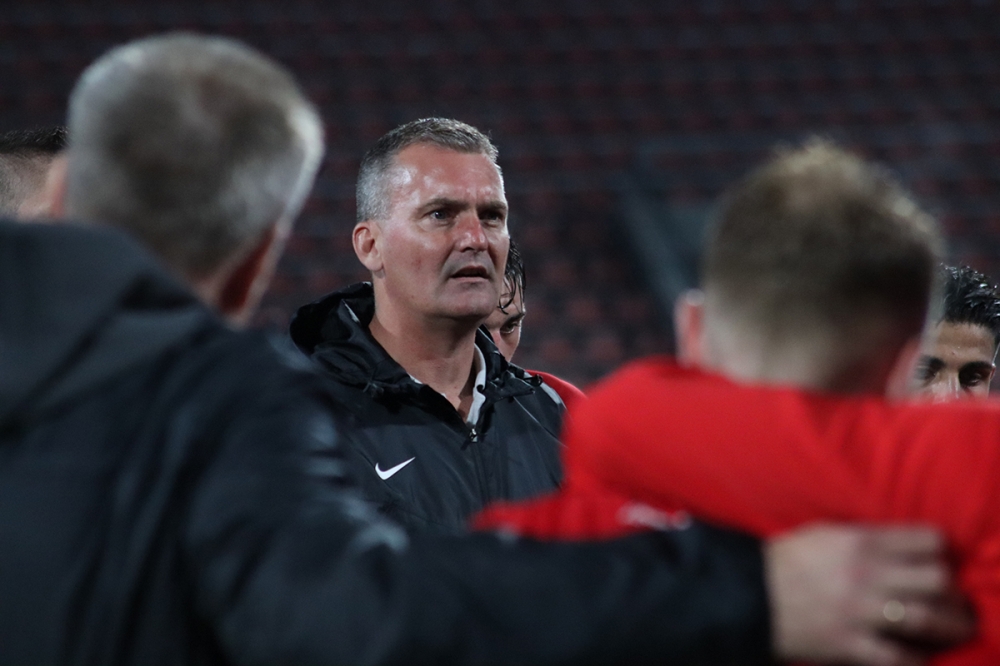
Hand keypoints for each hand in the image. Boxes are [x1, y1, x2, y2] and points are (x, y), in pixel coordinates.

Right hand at [765, 523, 974, 665]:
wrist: (749, 595)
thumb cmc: (784, 561)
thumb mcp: (823, 533)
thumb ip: (863, 537)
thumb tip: (900, 544)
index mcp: (859, 541)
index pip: (927, 540)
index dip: (939, 550)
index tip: (937, 559)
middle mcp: (866, 574)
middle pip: (937, 579)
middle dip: (950, 590)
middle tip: (949, 597)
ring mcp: (860, 611)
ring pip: (928, 618)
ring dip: (949, 626)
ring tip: (953, 628)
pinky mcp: (849, 644)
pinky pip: (898, 656)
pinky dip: (915, 659)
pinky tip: (918, 655)